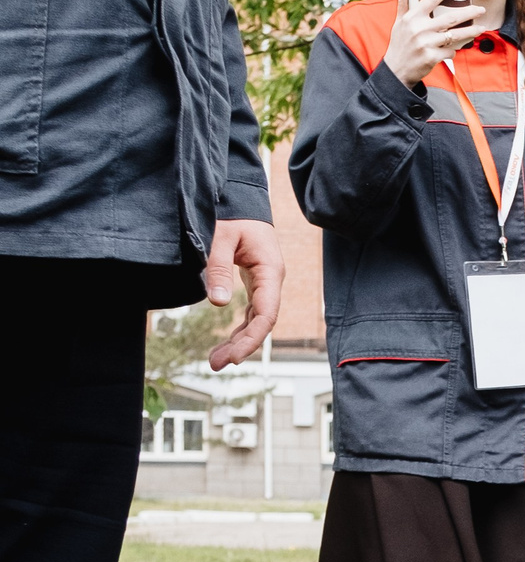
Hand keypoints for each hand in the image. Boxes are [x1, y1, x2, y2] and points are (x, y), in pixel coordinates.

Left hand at [204, 219, 280, 369]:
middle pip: (262, 322)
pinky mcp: (255, 282)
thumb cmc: (231, 213)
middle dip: (242, 345)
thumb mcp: (220, 236)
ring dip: (239, 340)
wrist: (241, 198)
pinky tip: (226, 342)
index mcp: (270, 270)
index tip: (233, 356)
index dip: (252, 338)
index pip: (267, 313)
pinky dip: (239, 328)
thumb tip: (218, 303)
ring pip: (256, 319)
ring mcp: (265, 282)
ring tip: (215, 360)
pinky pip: (251, 311)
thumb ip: (218, 268)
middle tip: (217, 363)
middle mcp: (272, 280)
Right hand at [384, 0, 480, 87]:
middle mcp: (419, 28)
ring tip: (482, 28)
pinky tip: (450, 51)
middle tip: (482, 9)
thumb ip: (404, 1)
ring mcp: (426, 43)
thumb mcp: (399, 21)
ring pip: (456, 35)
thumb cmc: (400, 43)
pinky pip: (450, 52)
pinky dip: (453, 51)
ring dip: (471, 31)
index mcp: (412, 17)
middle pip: (451, 17)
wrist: (396, 69)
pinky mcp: (432, 57)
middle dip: (469, 12)